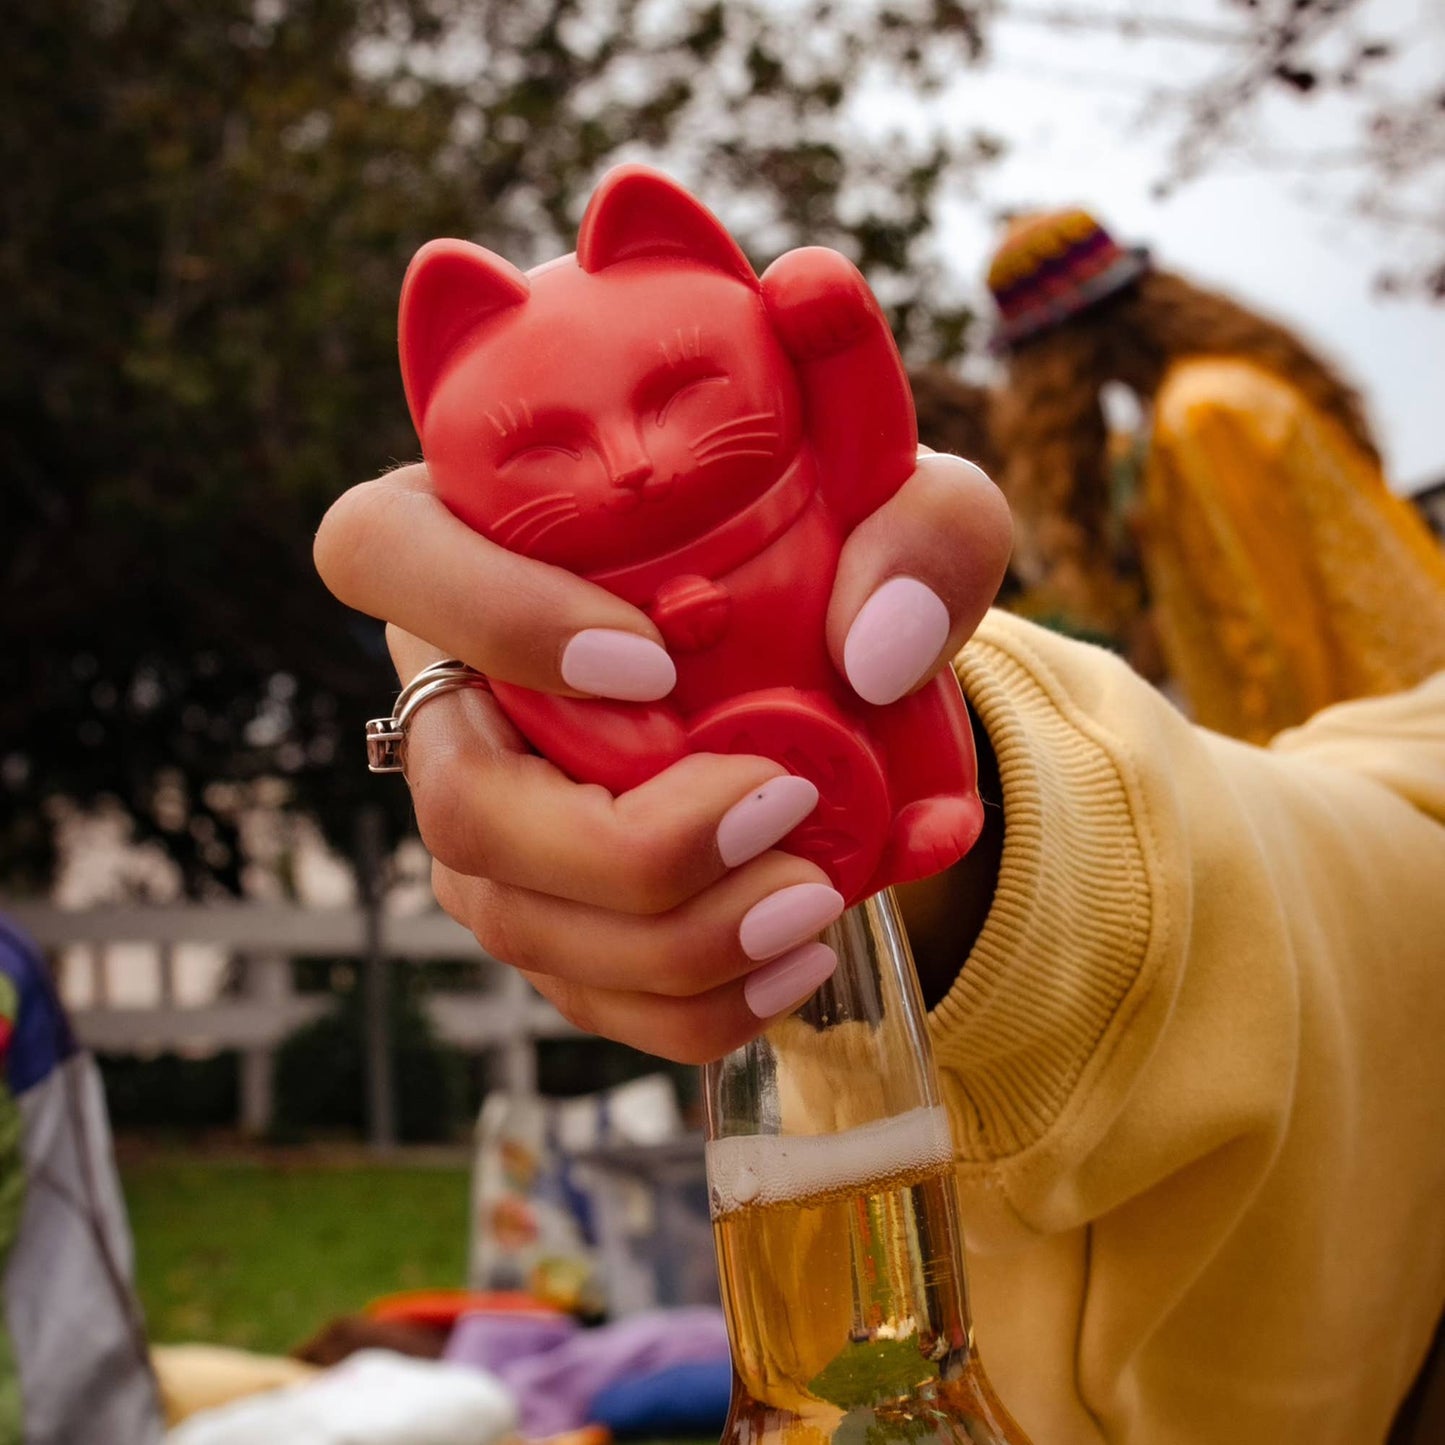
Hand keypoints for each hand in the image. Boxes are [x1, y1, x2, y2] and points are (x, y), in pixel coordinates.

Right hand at [314, 452, 1010, 1061]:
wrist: (827, 667)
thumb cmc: (828, 557)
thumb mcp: (904, 503)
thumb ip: (924, 535)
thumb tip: (879, 655)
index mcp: (474, 539)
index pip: (383, 550)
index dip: (493, 617)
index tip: (656, 665)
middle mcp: (457, 689)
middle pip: (458, 799)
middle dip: (623, 845)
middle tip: (780, 808)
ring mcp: (487, 815)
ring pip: (513, 916)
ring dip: (671, 943)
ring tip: (813, 905)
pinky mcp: (542, 907)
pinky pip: (577, 990)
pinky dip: (691, 1006)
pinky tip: (794, 965)